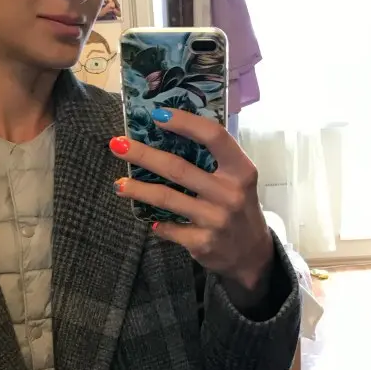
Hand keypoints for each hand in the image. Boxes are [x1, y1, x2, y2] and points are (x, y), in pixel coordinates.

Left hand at [110, 108, 273, 292]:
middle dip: (143, 155)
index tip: (157, 115)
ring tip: (119, 184)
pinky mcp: (202, 243)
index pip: (214, 137)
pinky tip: (149, 218)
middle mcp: (229, 193)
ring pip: (167, 198)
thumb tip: (170, 135)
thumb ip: (215, 161)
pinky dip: (156, 222)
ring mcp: (215, 220)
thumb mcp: (239, 181)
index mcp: (241, 171)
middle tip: (118, 144)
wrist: (252, 254)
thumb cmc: (240, 208)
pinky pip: (168, 228)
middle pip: (178, 168)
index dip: (185, 122)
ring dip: (138, 189)